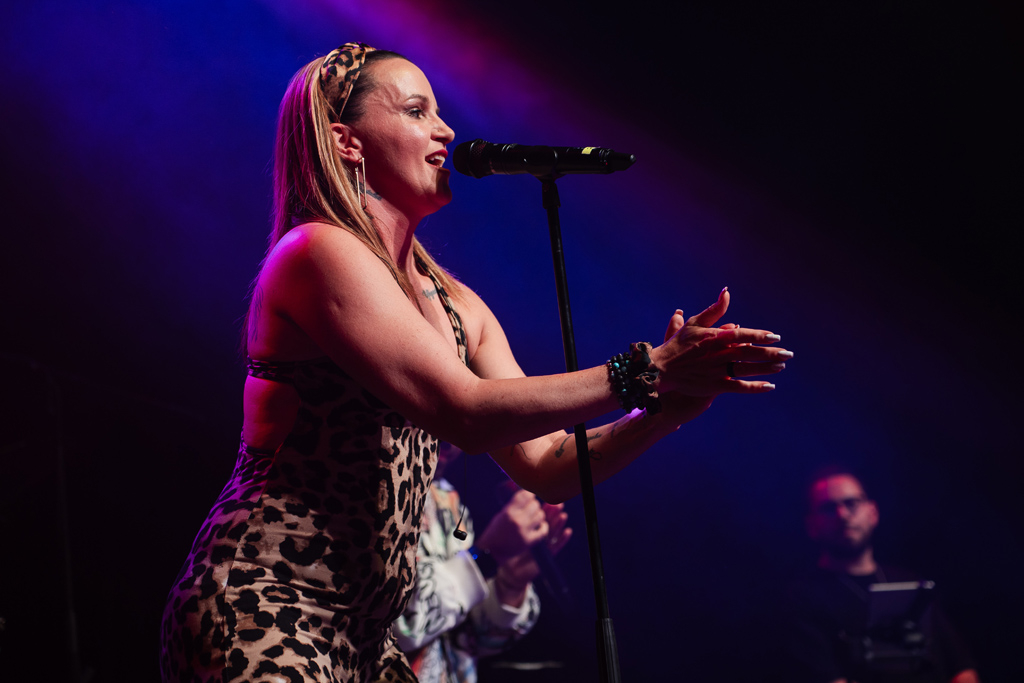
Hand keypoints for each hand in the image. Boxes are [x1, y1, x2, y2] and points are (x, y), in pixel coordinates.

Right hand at [475, 489, 548, 563]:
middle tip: (531, 507)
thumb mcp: (501, 515)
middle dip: (533, 504)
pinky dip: (543, 526)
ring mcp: (524, 531)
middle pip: (534, 505)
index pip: (524, 496)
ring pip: (540, 515)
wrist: (491, 552)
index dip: (529, 493)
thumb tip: (527, 496)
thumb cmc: (495, 532)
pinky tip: (540, 525)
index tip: (530, 494)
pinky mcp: (529, 541)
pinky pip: (543, 530)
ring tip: (534, 517)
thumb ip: (513, 506)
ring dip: (538, 514)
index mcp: (508, 513)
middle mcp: (517, 521)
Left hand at [493, 500, 572, 605]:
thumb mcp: (509, 528)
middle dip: (553, 512)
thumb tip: (521, 498)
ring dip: (559, 522)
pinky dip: (563, 539)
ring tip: (562, 514)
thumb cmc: (504, 545)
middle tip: (556, 504)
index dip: (545, 506)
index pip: (540, 514)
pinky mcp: (546, 554)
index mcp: (530, 526)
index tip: (547, 499)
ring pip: (555, 531)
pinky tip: (567, 531)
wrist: (502, 564)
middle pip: (549, 520)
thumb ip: (516, 516)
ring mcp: (543, 543)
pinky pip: (557, 546)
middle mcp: (538, 533)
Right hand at [652, 288, 789, 397]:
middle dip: (770, 354)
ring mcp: (717, 371)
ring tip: (781, 366)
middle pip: (748, 354)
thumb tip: (727, 292)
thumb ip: (714, 310)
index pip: (741, 335)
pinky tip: (770, 386)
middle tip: (788, 354)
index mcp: (714, 338)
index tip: (775, 337)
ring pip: (746, 370)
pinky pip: (739, 387)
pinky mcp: (714, 386)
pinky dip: (755, 387)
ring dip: (765, 368)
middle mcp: (717, 354)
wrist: (662, 369)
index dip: (759, 336)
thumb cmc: (678, 344)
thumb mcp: (694, 323)